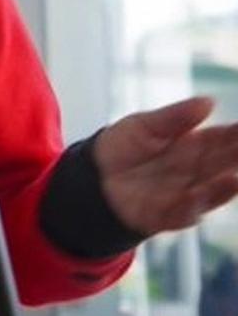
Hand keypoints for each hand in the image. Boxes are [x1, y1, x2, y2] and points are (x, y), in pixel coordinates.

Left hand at [96, 96, 237, 234]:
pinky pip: (184, 212)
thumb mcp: (144, 125)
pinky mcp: (167, 214)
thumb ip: (175, 117)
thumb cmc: (122, 147)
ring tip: (235, 177)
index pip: (222, 139)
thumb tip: (209, 101)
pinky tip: (198, 196)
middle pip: (223, 165)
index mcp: (193, 146)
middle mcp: (195, 172)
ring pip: (210, 191)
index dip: (237, 135)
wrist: (92, 176)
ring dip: (224, 186)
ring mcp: (184, 193)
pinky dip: (192, 206)